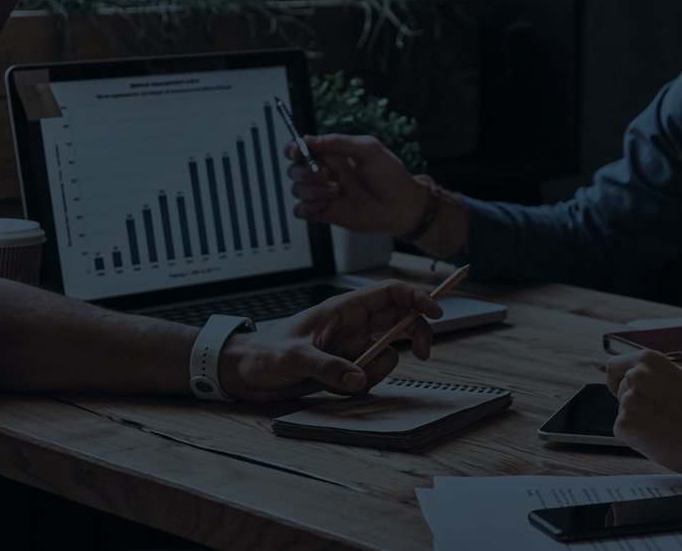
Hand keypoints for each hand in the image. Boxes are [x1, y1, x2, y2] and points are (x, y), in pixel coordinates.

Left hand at [217, 281, 441, 400]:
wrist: (245, 373)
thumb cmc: (263, 354)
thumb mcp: (293, 357)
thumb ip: (327, 367)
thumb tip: (358, 378)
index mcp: (342, 308)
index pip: (389, 292)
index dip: (416, 297)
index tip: (436, 312)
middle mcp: (351, 325)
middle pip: (399, 318)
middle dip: (416, 332)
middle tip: (423, 352)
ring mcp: (350, 347)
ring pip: (388, 352)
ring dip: (379, 368)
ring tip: (349, 378)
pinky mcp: (346, 368)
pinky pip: (370, 375)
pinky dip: (363, 384)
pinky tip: (336, 387)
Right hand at [284, 133, 427, 235]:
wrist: (403, 207)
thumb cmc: (391, 176)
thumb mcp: (368, 149)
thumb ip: (338, 142)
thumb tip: (309, 139)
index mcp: (333, 155)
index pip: (300, 148)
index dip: (293, 149)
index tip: (298, 151)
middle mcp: (326, 173)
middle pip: (294, 169)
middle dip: (304, 171)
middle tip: (326, 174)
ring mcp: (324, 194)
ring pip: (296, 190)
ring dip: (312, 190)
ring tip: (337, 190)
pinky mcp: (326, 213)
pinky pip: (301, 211)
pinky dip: (307, 207)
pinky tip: (325, 205)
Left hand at [606, 350, 681, 478]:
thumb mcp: (679, 376)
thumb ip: (653, 371)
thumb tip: (633, 372)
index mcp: (647, 360)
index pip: (614, 366)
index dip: (616, 378)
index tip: (619, 388)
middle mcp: (634, 376)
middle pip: (621, 390)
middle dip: (635, 402)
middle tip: (659, 414)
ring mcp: (627, 400)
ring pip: (624, 410)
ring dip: (637, 419)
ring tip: (663, 425)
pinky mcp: (624, 423)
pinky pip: (623, 429)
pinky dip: (635, 435)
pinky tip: (656, 436)